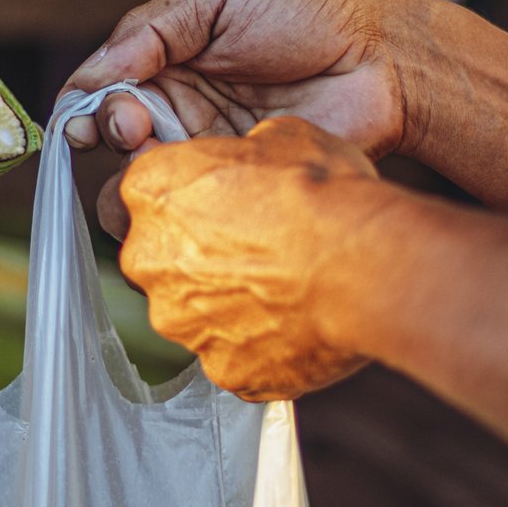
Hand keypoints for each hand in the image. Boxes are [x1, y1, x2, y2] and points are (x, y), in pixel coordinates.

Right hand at [61, 0, 423, 235]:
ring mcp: (211, 149)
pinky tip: (196, 182)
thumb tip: (86, 79)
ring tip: (158, 158)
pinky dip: (180, 201)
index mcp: (170, 56)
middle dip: (113, 133)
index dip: (86, 104)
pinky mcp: (241, 186)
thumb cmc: (310, 11)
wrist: (384, 57)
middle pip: (115, 138)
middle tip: (135, 125)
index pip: (103, 87)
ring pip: (146, 180)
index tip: (84, 117)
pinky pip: (194, 205)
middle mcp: (183, 106)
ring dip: (136, 176)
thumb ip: (149, 31)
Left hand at [120, 116, 382, 399]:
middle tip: (256, 245)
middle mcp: (149, 258)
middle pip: (161, 257)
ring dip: (229, 301)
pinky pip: (233, 354)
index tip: (220, 200)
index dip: (189, 196)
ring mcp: (180, 322)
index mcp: (152, 189)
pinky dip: (258, 343)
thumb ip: (245, 155)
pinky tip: (296, 322)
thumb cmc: (323, 196)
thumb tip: (255, 161)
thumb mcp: (282, 137)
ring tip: (285, 287)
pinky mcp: (220, 369)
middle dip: (200, 254)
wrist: (362, 266)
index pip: (145, 192)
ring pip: (195, 312)